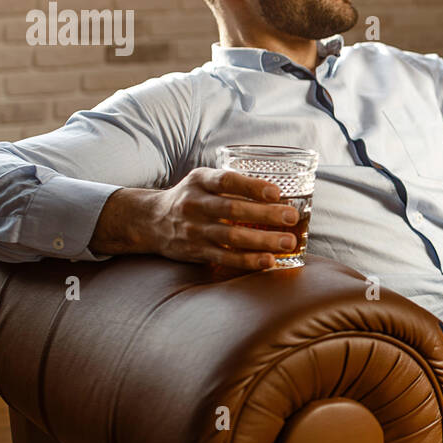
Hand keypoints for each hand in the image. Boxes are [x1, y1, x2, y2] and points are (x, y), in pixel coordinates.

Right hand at [90, 168, 300, 270]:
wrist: (151, 221)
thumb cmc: (191, 198)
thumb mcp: (203, 181)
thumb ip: (232, 184)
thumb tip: (279, 193)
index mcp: (199, 181)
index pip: (226, 181)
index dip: (251, 186)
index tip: (276, 192)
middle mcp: (194, 204)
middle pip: (232, 210)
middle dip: (265, 214)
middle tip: (291, 216)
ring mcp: (194, 230)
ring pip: (231, 237)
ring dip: (263, 241)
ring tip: (288, 242)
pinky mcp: (196, 251)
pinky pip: (225, 257)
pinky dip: (248, 260)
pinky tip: (269, 261)